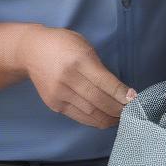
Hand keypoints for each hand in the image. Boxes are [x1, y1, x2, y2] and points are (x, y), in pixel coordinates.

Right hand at [13, 24, 134, 127]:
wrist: (31, 50)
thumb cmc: (63, 44)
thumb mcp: (84, 46)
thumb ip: (99, 67)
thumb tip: (120, 90)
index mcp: (78, 60)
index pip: (104, 82)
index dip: (120, 93)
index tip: (134, 99)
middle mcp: (68, 78)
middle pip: (97, 100)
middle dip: (117, 109)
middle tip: (132, 112)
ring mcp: (59, 93)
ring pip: (89, 112)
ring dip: (108, 118)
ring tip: (121, 119)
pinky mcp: (53, 104)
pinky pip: (78, 116)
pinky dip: (94, 120)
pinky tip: (104, 119)